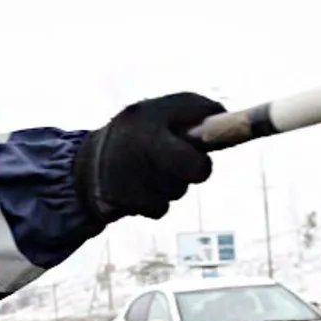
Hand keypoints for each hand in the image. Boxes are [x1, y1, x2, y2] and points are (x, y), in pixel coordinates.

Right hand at [73, 92, 224, 221]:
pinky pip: (160, 208)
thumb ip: (193, 112)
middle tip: (180, 160)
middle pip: (197, 168)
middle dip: (196, 168)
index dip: (221, 128)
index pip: (197, 118)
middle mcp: (138, 140)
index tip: (237, 137)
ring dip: (170, 184)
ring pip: (177, 189)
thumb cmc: (136, 135)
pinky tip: (137, 188)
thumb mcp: (158, 114)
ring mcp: (127, 171)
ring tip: (147, 170)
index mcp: (150, 114)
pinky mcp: (120, 199)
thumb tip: (227, 118)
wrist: (84, 167)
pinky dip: (154, 202)